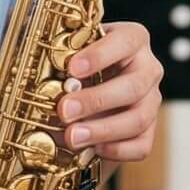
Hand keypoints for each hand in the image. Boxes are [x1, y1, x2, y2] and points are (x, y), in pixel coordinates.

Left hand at [57, 19, 162, 163]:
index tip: (72, 68)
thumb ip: (59, 58)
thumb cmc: (78, 69)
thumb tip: (38, 69)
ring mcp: (151, 101)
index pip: (126, 41)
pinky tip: (93, 149)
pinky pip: (142, 145)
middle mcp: (148, 68)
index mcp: (132, 40)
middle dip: (96, 100)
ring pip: (139, 118)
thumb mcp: (70, 56)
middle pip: (133, 86)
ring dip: (103, 130)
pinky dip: (117, 149)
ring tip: (72, 137)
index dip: (100, 55)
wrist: (87, 98)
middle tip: (64, 110)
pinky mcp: (149, 131)